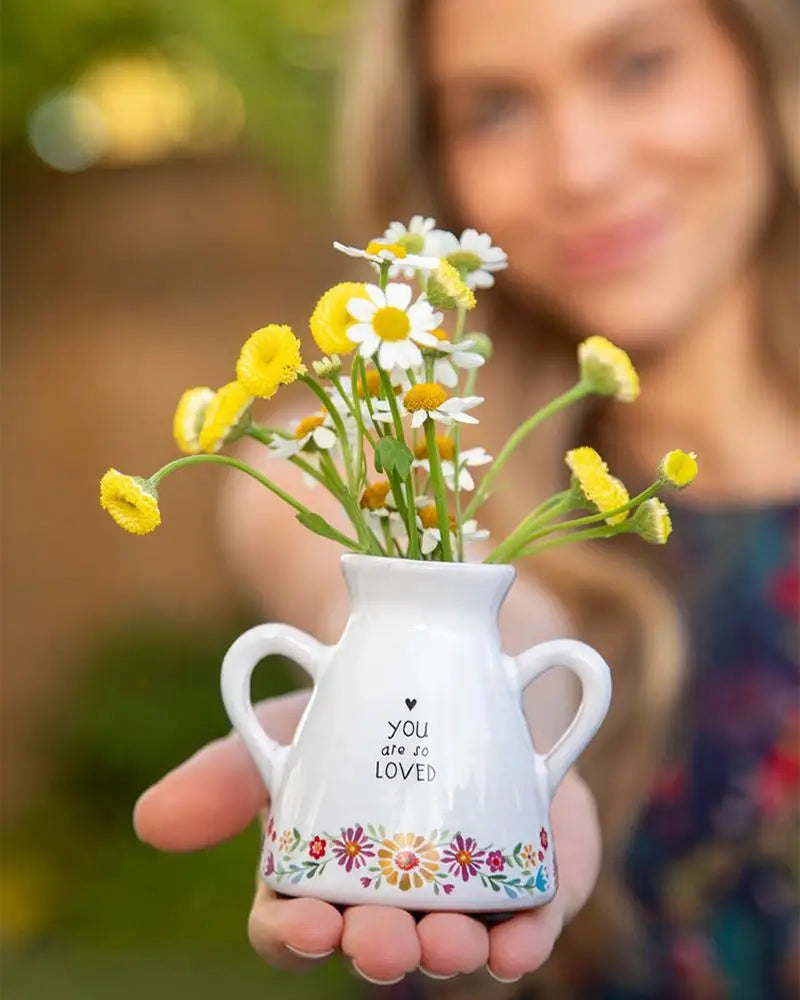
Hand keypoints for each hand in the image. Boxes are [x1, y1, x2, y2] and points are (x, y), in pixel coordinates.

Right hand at [134, 690, 601, 984]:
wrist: (447, 664)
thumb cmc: (356, 707)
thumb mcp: (291, 724)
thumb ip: (228, 770)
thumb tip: (153, 821)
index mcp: (320, 873)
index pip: (295, 926)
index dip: (295, 938)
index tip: (305, 925)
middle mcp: (389, 897)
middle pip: (377, 943)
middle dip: (378, 952)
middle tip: (379, 940)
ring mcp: (460, 890)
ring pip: (454, 943)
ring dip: (451, 956)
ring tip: (446, 941)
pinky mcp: (527, 875)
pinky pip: (531, 918)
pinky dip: (528, 936)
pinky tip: (521, 939)